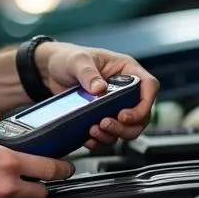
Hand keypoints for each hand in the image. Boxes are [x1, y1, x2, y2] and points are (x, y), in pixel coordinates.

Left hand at [37, 42, 159, 149]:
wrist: (49, 69)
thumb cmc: (67, 57)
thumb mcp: (77, 60)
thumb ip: (88, 73)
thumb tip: (99, 88)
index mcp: (126, 70)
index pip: (149, 87)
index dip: (144, 104)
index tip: (124, 115)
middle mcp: (124, 89)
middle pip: (142, 114)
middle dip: (126, 126)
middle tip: (106, 124)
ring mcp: (114, 105)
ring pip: (128, 128)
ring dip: (114, 134)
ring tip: (94, 130)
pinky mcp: (102, 116)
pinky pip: (110, 134)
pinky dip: (101, 140)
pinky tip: (89, 137)